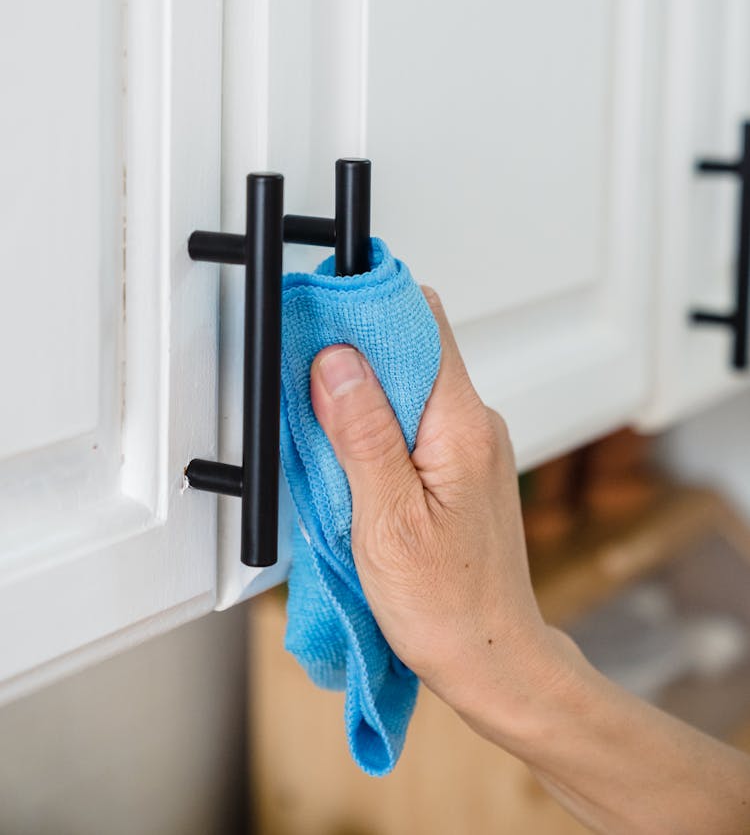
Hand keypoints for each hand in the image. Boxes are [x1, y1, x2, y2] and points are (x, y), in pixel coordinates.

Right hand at [309, 287, 560, 736]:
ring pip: (410, 387)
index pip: (424, 324)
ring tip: (325, 436)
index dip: (370, 310)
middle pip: (414, 350)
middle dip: (356, 356)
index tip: (322, 316)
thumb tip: (338, 362)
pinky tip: (352, 463)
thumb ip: (363, 435)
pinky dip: (377, 428)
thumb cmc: (448, 607)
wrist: (491, 658)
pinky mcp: (460, 466)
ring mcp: (470, 445)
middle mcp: (475, 425)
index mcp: (462, 427)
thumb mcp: (387, 522)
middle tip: (308, 385)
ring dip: (363, 398)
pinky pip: (414, 421)